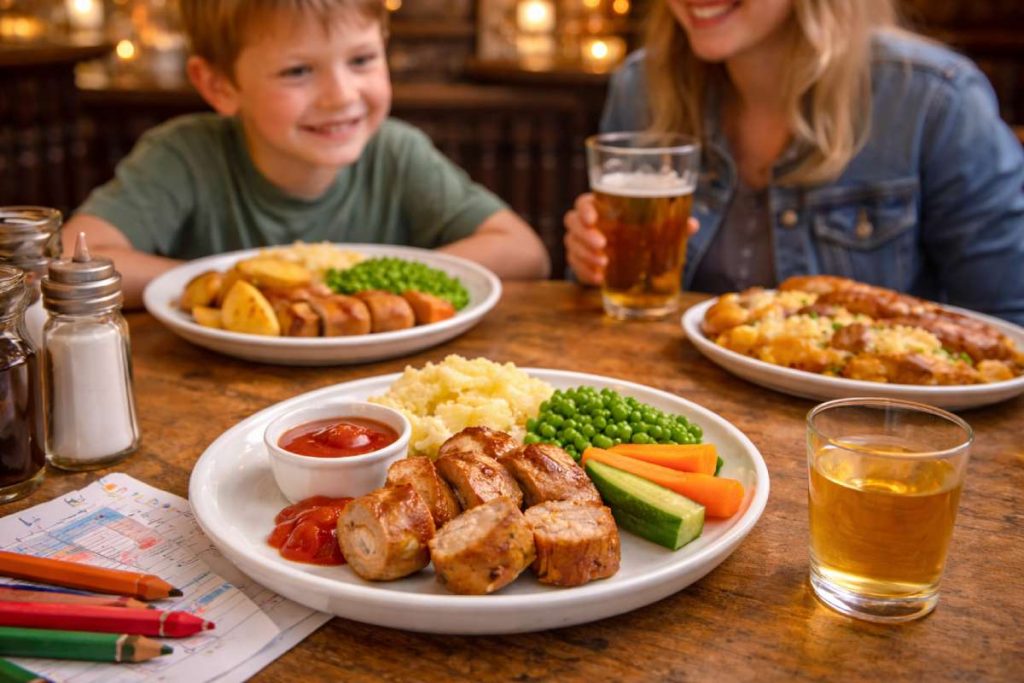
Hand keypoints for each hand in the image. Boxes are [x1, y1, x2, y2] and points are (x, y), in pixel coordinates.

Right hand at [564, 193, 699, 285]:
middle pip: (572, 223)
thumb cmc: (641, 231)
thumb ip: (671, 224)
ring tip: (604, 264)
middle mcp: (585, 222)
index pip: (583, 202)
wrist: (631, 253)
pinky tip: (600, 278)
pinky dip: (585, 272)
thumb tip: (692, 225)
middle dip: (585, 235)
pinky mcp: (579, 261)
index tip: (593, 219)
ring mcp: (579, 242)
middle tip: (602, 246)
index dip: (585, 209)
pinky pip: (574, 265)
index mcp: (601, 206)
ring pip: (571, 245)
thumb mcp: (657, 227)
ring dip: (585, 255)